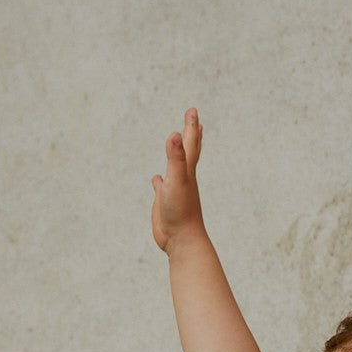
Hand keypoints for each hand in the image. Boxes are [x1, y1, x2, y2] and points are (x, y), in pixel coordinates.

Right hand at [151, 107, 204, 251]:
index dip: (190, 126)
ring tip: (175, 145)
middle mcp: (182, 178)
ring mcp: (174, 190)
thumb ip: (176, 158)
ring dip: (176, 156)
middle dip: (190, 134)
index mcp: (187, 171)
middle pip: (188, 152)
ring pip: (175, 168)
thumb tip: (175, 134)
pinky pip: (162, 187)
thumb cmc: (182, 212)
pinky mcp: (165, 203)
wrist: (182, 241)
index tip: (192, 110)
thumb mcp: (177, 180)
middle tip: (193, 119)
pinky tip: (157, 179)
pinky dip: (159, 181)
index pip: (190, 143)